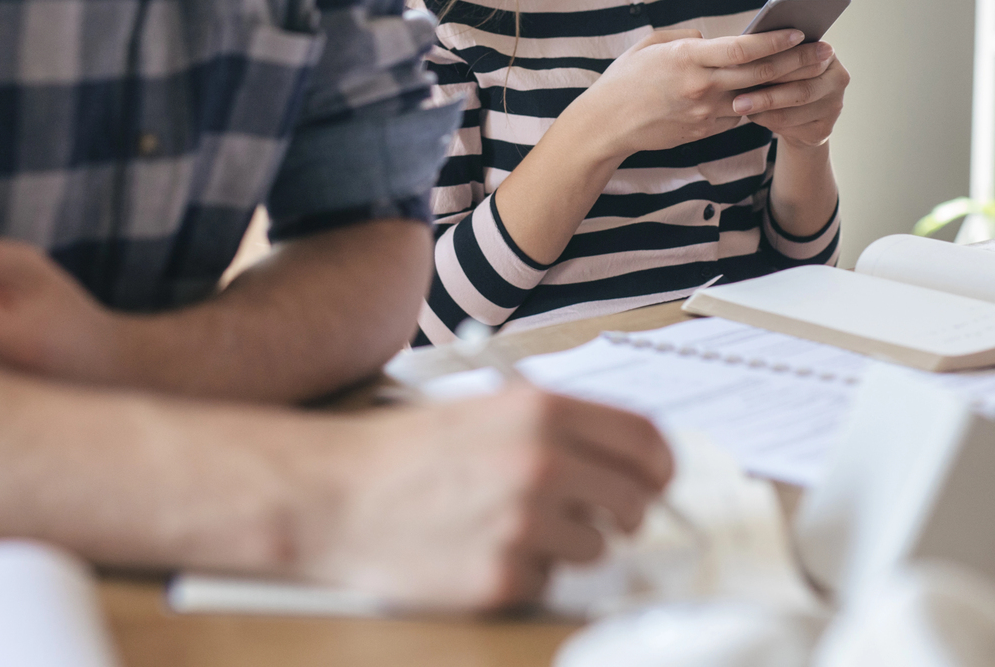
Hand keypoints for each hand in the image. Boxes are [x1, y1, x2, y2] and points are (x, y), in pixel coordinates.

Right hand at [307, 385, 673, 609]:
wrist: (336, 495)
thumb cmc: (410, 452)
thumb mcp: (491, 410)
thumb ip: (563, 428)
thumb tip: (632, 461)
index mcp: (542, 410)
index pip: (646, 441)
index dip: (658, 466)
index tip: (654, 481)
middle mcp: (542, 463)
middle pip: (634, 502)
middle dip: (622, 513)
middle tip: (593, 514)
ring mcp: (524, 525)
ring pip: (597, 548)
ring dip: (566, 544)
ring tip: (508, 524)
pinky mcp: (503, 578)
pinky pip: (549, 584)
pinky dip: (525, 574)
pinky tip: (480, 550)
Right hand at [569, 27, 833, 157]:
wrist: (606, 126)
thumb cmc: (624, 81)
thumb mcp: (652, 46)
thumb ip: (687, 38)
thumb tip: (712, 38)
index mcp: (689, 58)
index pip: (743, 48)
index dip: (775, 40)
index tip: (799, 31)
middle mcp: (702, 86)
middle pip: (761, 74)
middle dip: (798, 62)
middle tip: (825, 53)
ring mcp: (706, 112)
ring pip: (756, 98)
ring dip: (787, 86)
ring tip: (812, 74)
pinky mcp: (705, 131)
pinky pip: (738, 115)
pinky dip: (757, 105)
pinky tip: (777, 95)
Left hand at [733, 47, 849, 148]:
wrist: (796, 111)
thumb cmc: (781, 76)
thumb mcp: (779, 60)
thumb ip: (771, 53)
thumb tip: (744, 50)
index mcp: (827, 53)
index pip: (803, 56)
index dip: (773, 62)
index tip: (745, 66)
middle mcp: (838, 78)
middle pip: (800, 88)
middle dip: (767, 94)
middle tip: (737, 99)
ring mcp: (834, 105)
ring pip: (794, 110)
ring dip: (763, 110)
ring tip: (739, 107)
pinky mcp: (824, 129)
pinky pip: (791, 127)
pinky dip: (768, 122)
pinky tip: (753, 116)